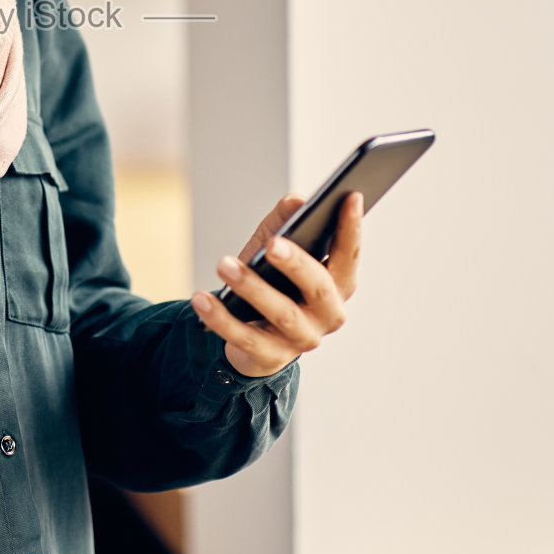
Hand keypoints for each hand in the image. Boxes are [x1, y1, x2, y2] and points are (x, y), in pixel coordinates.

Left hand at [190, 191, 363, 378]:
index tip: (350, 196)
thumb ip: (285, 223)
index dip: (352, 228)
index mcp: (337, 284)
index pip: (349, 255)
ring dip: (251, 287)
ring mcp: (302, 339)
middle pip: (319, 288)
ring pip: (281, 313)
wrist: (252, 335)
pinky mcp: (271, 357)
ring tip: (224, 264)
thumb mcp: (275, 251)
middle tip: (272, 243)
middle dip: (296, 263)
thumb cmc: (272, 284)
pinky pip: (245, 337)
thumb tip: (296, 201)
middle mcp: (328, 314)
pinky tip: (201, 298)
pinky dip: (221, 317)